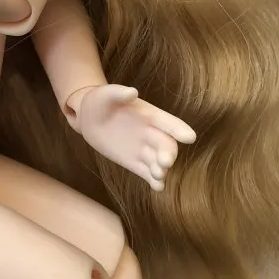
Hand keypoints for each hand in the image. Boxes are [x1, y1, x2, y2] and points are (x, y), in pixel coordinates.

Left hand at [75, 85, 196, 191]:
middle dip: (168, 154)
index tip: (190, 137)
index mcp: (149, 115)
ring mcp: (144, 150)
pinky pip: (147, 174)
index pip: (168, 122)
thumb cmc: (100, 101)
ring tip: (158, 174)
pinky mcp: (134, 163)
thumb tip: (132, 92)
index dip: (179, 129)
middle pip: (166, 145)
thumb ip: (118, 93)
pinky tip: (157, 186)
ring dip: (162, 169)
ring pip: (159, 162)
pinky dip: (155, 181)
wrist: (89, 118)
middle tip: (165, 161)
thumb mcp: (106, 94)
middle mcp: (151, 134)